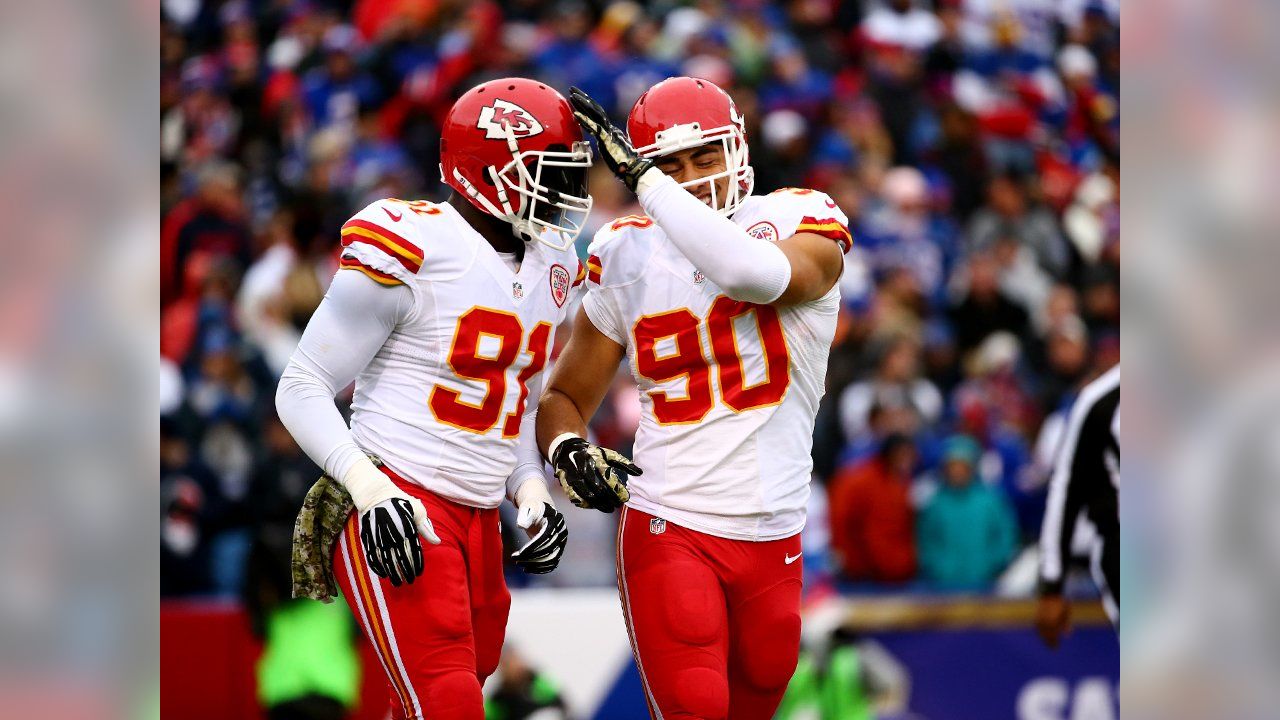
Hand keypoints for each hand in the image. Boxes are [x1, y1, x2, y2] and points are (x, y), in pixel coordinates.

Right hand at [343, 460, 440, 586]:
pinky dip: (377, 567)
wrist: (375, 494)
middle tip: (409, 581)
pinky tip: (382, 574)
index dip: (415, 565)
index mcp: (407, 530)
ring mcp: (380, 538)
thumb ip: (426, 528)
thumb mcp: (418, 510)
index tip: (418, 574)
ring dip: (392, 573)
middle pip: (400, 560)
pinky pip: (373, 556)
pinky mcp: (368, 538)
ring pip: (387, 561)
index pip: (413, 553)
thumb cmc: (401, 501)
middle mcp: (394, 536)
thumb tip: (437, 542)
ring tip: (397, 583)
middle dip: (405, 572)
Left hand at [511, 502, 568, 573]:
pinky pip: (553, 562)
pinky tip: (530, 569)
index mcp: (555, 521)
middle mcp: (561, 532)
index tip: (519, 554)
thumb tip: (521, 525)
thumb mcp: (527, 507)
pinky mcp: (559, 548)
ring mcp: (561, 541)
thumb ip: (524, 515)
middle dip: (532, 558)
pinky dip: (542, 568)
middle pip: (549, 550)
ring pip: (552, 558)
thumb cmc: (532, 507)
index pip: (544, 538)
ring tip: (522, 566)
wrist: (542, 508)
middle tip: (517, 561)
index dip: (532, 548)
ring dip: (536, 565)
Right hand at [551, 436, 640, 512]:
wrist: (568, 450)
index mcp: (597, 462)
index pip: (609, 480)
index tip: (625, 497)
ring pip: (587, 496)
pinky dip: (585, 504)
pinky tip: (594, 506)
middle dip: (610, 500)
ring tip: (609, 509)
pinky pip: (575, 497)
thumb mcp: (609, 455)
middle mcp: (585, 469)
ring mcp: (574, 477)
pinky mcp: (566, 483)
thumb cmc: (593, 454)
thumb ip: (624, 464)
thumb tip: (640, 473)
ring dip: (599, 505)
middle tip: (617, 506)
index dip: (618, 491)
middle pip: (599, 490)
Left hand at [569, 86, 653, 191]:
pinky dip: (584, 120)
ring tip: (572, 95)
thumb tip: (609, 151)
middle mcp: (610, 129)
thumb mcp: (616, 155)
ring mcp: (609, 133)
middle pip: (596, 109)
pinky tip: (575, 114)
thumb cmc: (627, 167)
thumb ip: (611, 150)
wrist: (635, 170)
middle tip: (573, 89)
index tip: (578, 99)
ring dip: (582, 103)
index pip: (598, 116)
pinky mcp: (607, 139)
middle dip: (583, 98)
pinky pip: (594, 127)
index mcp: (612, 132)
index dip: (588, 107)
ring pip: (595, 114)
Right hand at [1035, 593, 1071, 648]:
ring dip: (1043, 638)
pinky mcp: (1037, 615)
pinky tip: (1040, 635)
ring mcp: (1041, 618)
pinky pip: (1037, 626)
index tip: (1056, 648)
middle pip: (1047, 634)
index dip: (1054, 642)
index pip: (1054, 635)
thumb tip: (1066, 635)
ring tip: (1046, 643)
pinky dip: (1039, 631)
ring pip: (1041, 631)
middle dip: (1049, 642)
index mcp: (1054, 620)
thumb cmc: (1061, 603)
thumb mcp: (1067, 613)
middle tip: (1052, 648)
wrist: (1050, 592)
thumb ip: (1067, 624)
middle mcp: (1046, 620)